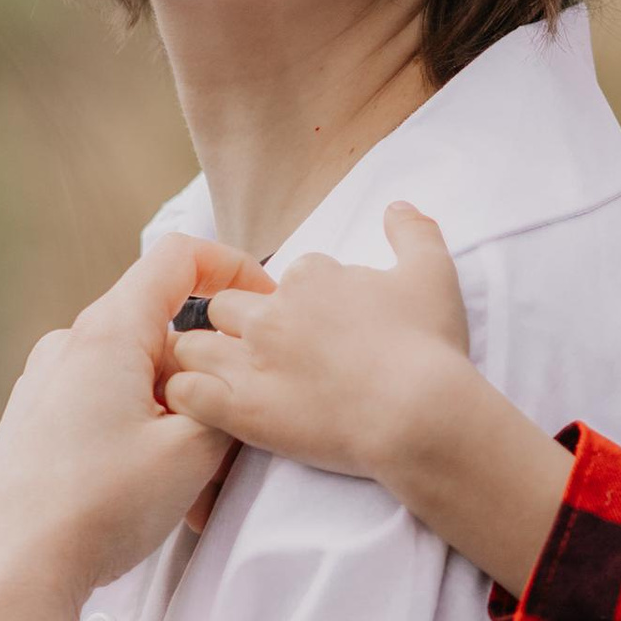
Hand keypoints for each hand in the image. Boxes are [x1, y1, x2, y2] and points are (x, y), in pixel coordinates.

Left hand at [0, 237, 272, 620]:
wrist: (10, 573)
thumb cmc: (96, 508)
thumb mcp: (194, 451)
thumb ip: (225, 401)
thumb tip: (225, 386)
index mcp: (107, 333)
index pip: (177, 258)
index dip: (232, 267)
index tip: (262, 303)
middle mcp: (67, 347)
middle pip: (160, 334)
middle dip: (205, 385)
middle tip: (234, 448)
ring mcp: (42, 386)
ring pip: (134, 383)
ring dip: (175, 426)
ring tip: (191, 494)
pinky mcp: (30, 427)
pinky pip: (102, 414)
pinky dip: (139, 443)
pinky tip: (150, 502)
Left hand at [165, 204, 571, 596]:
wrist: (419, 413)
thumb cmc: (428, 346)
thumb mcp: (433, 273)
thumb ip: (414, 232)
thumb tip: (398, 206)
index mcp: (309, 278)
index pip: (285, 279)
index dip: (298, 305)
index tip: (319, 332)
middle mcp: (270, 312)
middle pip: (228, 306)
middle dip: (239, 325)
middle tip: (266, 356)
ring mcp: (250, 359)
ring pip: (194, 344)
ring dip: (205, 358)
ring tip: (228, 382)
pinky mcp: (239, 407)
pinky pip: (186, 391)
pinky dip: (188, 395)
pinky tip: (210, 408)